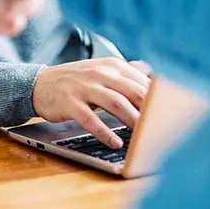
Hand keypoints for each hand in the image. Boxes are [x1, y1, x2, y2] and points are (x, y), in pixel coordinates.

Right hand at [32, 58, 152, 148]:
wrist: (39, 84)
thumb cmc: (75, 81)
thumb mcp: (100, 72)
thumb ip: (125, 74)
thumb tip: (152, 74)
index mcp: (110, 66)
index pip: (141, 81)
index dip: (158, 99)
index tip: (170, 114)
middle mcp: (99, 74)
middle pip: (133, 92)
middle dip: (150, 111)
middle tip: (162, 127)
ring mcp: (84, 88)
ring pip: (116, 104)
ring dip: (133, 121)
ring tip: (144, 136)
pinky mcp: (70, 103)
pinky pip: (91, 119)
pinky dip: (105, 132)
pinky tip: (115, 143)